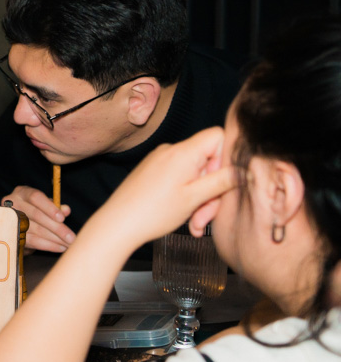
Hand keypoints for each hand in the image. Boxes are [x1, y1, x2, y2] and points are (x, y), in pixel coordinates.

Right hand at [3, 186, 74, 251]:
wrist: (17, 222)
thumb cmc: (35, 209)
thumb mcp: (45, 205)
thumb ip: (55, 206)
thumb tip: (66, 210)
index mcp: (22, 192)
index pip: (35, 197)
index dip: (49, 208)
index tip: (62, 218)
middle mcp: (13, 204)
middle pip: (36, 215)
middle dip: (57, 228)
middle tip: (72, 238)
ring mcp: (10, 219)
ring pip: (35, 230)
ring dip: (55, 239)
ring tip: (68, 244)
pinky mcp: (12, 234)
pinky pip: (32, 241)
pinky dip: (48, 245)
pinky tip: (59, 247)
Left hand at [84, 127, 237, 251]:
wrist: (116, 225)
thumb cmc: (152, 212)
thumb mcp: (195, 198)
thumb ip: (222, 180)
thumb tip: (244, 167)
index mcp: (183, 151)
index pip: (218, 136)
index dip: (227, 159)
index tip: (222, 183)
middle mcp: (171, 151)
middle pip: (208, 162)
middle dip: (212, 192)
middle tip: (205, 218)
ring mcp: (161, 161)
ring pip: (195, 176)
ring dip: (200, 201)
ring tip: (194, 225)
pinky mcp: (154, 172)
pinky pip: (180, 180)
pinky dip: (187, 198)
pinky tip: (185, 219)